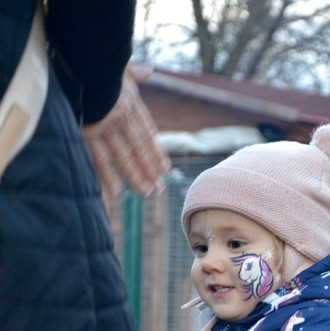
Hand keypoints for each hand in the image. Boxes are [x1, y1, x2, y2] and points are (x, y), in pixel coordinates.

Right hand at [83, 64, 170, 202]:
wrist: (84, 60)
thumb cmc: (98, 59)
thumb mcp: (119, 62)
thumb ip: (133, 71)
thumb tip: (148, 71)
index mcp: (129, 100)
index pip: (146, 131)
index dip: (155, 150)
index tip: (164, 168)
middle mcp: (121, 116)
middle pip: (138, 148)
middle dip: (149, 170)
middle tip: (158, 189)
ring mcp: (106, 126)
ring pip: (124, 157)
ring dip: (135, 177)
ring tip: (146, 193)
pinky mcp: (88, 132)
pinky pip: (99, 159)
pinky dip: (107, 177)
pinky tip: (115, 193)